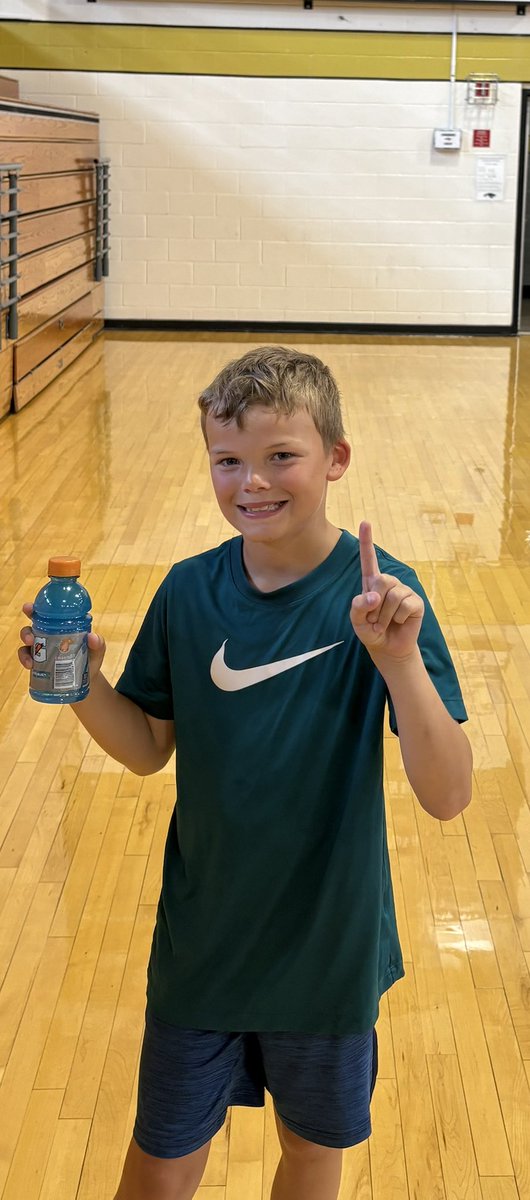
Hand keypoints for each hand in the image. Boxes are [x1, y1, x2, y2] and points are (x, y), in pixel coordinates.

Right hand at [19, 603, 106, 677]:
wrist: (87, 680)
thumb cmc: (91, 659)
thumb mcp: (97, 650)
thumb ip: (98, 643)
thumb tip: (92, 637)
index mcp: (61, 625)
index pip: (47, 614)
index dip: (35, 609)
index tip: (28, 608)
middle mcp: (49, 634)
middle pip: (32, 626)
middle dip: (26, 631)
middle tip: (30, 639)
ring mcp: (42, 647)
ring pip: (27, 641)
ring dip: (25, 649)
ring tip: (30, 658)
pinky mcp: (38, 661)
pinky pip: (26, 657)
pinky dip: (25, 660)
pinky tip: (30, 665)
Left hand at [350, 522, 423, 660]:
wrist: (388, 648)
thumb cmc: (370, 631)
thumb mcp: (357, 621)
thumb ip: (358, 607)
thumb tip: (375, 596)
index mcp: (372, 583)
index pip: (368, 560)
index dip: (367, 541)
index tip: (365, 522)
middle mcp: (389, 583)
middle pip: (381, 581)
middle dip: (375, 604)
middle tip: (374, 619)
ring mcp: (404, 591)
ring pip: (392, 597)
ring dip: (384, 616)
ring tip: (385, 624)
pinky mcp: (416, 602)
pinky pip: (405, 606)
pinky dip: (398, 619)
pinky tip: (399, 623)